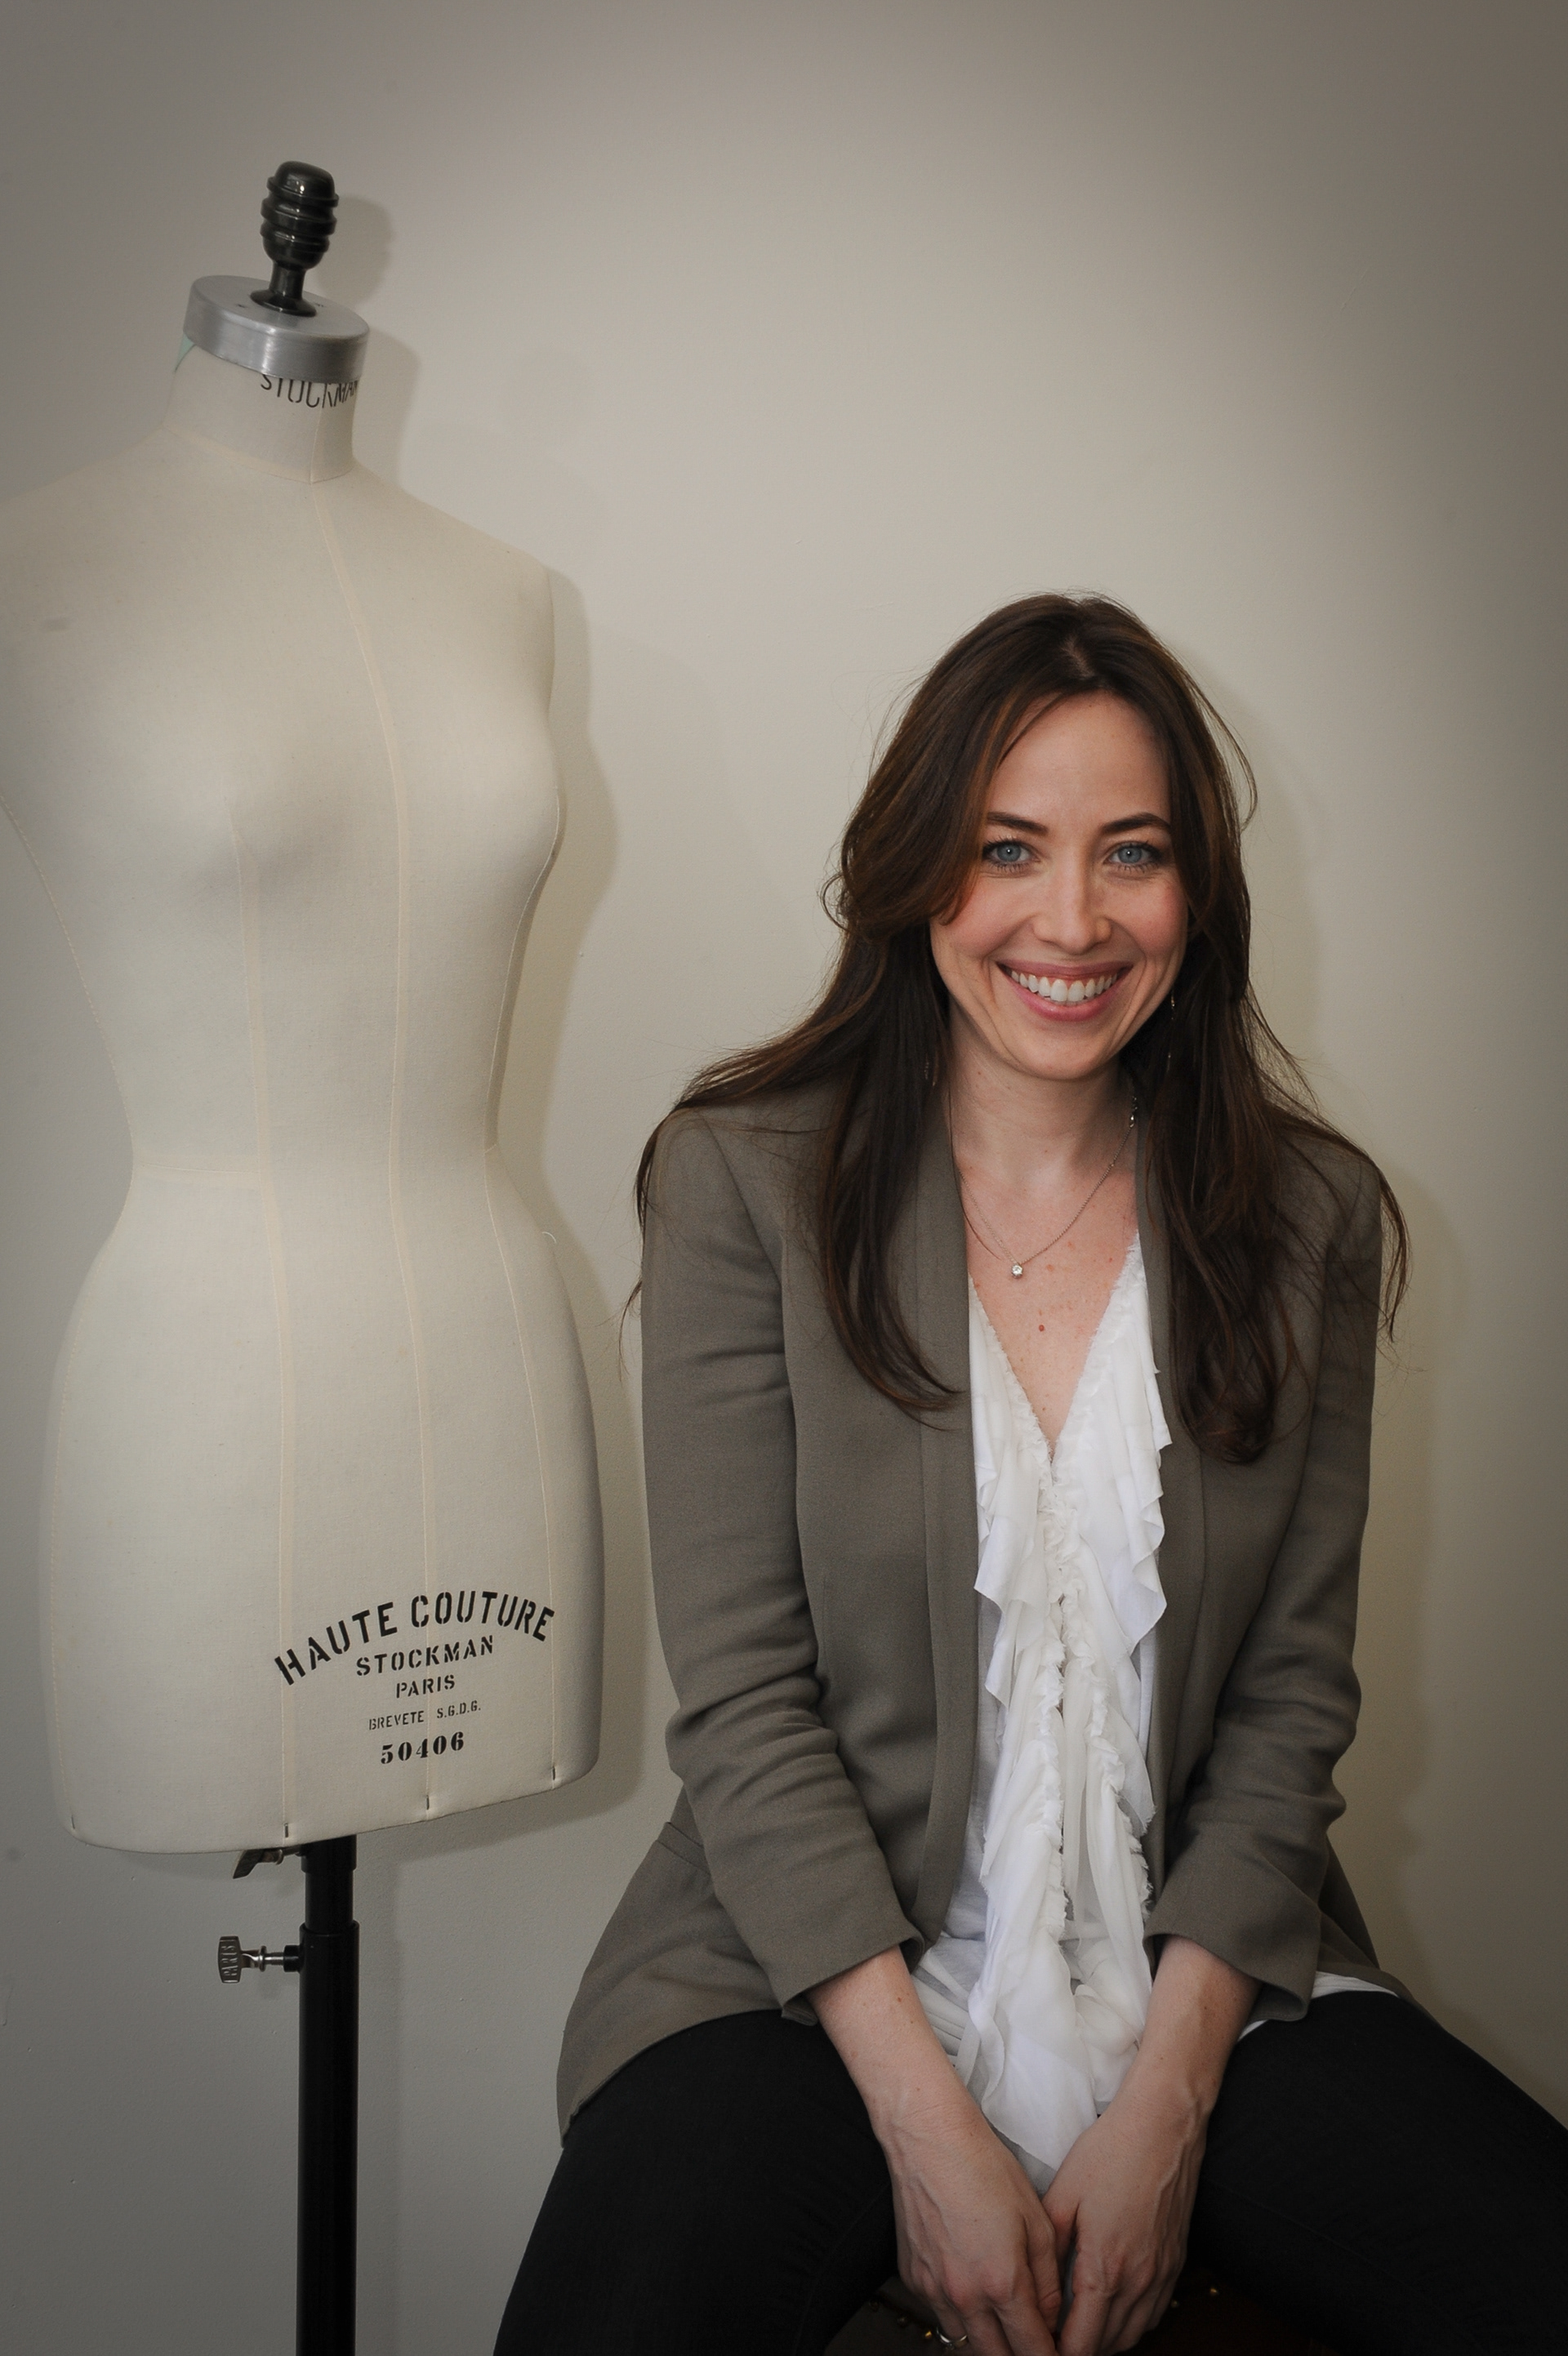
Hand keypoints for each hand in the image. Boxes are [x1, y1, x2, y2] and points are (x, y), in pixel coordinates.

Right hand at [809, 1948, 1059, 2354]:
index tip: (1061, 2354)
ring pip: (965, 2343)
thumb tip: (1053, 2318)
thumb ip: (1048, 2279)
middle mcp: (964, 2295)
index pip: (1031, 2350)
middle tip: (1035, 2345)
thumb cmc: (984, 2167)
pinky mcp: (913, 2278)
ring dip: (989, 2343)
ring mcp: (934, 2289)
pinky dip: (962, 2317)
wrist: (930, 2138)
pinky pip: (941, 2315)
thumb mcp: (1037, 2220)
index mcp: (1001, 2282)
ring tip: (1008, 2328)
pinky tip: (976, 2297)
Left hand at [1040, 2076, 1202, 2354]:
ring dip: (1105, 2341)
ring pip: (1133, 2336)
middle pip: (1107, 2347)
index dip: (1056, 2354)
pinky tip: (1111, 2310)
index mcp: (1105, 2268)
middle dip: (1078, 2349)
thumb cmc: (1110, 2153)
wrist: (1162, 2127)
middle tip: (1051, 2339)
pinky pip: (1153, 2315)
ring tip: (1077, 2330)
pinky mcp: (1175, 2263)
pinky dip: (1130, 2324)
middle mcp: (1138, 2281)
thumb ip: (1049, 2251)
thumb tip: (1036, 2287)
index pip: (1082, 2343)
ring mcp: (1161, 2275)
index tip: (1039, 2348)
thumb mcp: (1063, 2197)